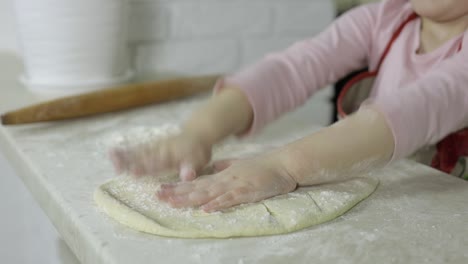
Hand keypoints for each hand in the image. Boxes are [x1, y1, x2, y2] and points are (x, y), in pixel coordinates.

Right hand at [109, 131, 211, 180]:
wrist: (197, 132)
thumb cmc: (198, 150)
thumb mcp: (199, 160)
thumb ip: (191, 168)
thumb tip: (187, 176)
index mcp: (172, 155)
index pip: (157, 162)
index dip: (146, 167)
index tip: (134, 172)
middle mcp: (161, 150)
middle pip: (143, 155)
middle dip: (130, 160)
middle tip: (116, 165)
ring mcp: (155, 146)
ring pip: (137, 151)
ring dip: (124, 154)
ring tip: (110, 157)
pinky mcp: (152, 146)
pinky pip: (137, 148)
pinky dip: (125, 150)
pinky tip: (112, 153)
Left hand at [156, 152, 297, 211]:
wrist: (282, 163)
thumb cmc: (263, 166)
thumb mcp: (239, 165)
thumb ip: (225, 167)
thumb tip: (213, 168)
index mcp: (222, 175)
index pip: (196, 182)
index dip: (178, 187)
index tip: (161, 191)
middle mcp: (225, 179)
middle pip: (197, 188)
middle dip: (177, 193)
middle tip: (158, 196)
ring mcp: (235, 184)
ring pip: (209, 193)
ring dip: (190, 198)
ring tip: (173, 203)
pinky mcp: (247, 191)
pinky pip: (230, 198)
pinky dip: (218, 203)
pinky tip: (206, 208)